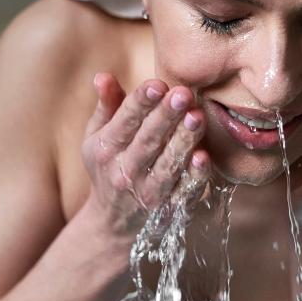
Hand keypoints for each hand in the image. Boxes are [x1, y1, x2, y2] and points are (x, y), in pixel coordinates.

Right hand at [81, 74, 210, 239]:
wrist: (113, 225)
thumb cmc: (109, 168)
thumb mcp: (98, 137)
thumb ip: (106, 106)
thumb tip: (103, 76)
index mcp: (107, 149)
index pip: (125, 121)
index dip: (141, 102)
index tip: (157, 84)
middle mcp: (125, 172)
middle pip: (148, 141)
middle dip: (165, 117)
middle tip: (183, 94)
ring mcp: (148, 193)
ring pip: (168, 165)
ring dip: (183, 141)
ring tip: (196, 117)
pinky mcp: (170, 210)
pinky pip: (184, 192)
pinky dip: (194, 177)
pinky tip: (203, 157)